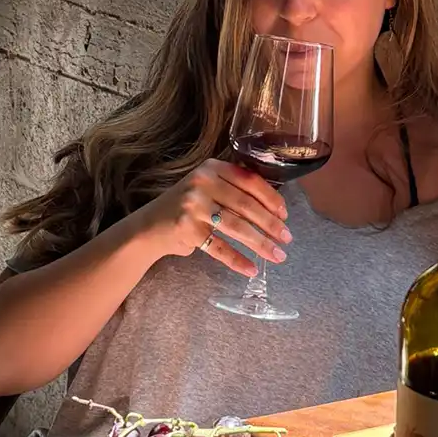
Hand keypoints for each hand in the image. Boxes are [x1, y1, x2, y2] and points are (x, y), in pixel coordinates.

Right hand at [148, 159, 290, 277]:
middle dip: (270, 224)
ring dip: (260, 243)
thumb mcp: (208, 187)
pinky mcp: (186, 229)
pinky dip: (237, 260)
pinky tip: (251, 269)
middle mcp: (201, 182)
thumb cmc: (187, 207)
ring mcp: (192, 205)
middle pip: (246, 204)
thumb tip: (276, 208)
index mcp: (212, 168)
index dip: (271, 198)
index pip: (249, 180)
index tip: (285, 215)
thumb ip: (234, 189)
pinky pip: (219, 247)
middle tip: (287, 238)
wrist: (149, 226)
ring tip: (277, 255)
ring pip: (236, 226)